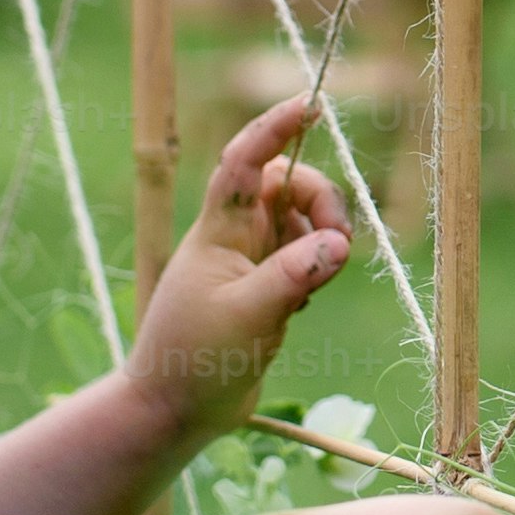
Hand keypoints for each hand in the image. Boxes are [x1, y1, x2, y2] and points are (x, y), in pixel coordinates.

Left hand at [125, 96, 355, 446]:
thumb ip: (292, 276)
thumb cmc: (193, 361)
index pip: (244, 161)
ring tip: (314, 284)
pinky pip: (302, 259)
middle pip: (287, 186)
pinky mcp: (265, 291)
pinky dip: (316, 269)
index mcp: (218, 231)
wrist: (174, 411)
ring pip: (300, 223)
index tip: (311, 103)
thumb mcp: (247, 317)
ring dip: (321, 240)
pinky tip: (304, 304)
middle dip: (321, 202)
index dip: (274, 127)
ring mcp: (250, 264)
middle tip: (340, 244)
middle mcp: (234, 238)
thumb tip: (339, 243)